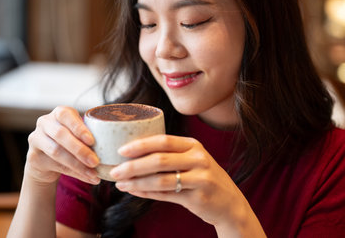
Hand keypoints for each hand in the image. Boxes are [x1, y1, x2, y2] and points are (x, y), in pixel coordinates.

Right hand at [25, 106, 99, 184]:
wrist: (46, 159)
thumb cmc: (71, 141)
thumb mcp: (79, 133)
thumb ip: (90, 135)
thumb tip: (114, 145)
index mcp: (59, 113)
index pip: (66, 116)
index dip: (79, 128)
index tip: (92, 141)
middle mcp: (44, 122)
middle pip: (61, 135)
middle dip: (80, 150)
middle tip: (95, 162)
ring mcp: (36, 139)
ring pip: (57, 152)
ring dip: (78, 165)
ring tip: (94, 173)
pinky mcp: (33, 157)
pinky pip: (55, 166)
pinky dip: (74, 173)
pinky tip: (88, 178)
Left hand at [109, 135, 243, 226]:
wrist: (229, 203)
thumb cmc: (203, 178)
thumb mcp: (191, 160)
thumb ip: (168, 156)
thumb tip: (132, 156)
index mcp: (193, 145)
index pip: (163, 141)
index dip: (141, 145)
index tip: (121, 150)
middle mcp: (198, 159)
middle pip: (160, 160)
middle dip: (133, 166)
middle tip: (115, 170)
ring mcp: (200, 178)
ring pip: (161, 180)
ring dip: (137, 182)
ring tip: (121, 184)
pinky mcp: (198, 197)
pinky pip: (166, 195)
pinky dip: (147, 194)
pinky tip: (134, 192)